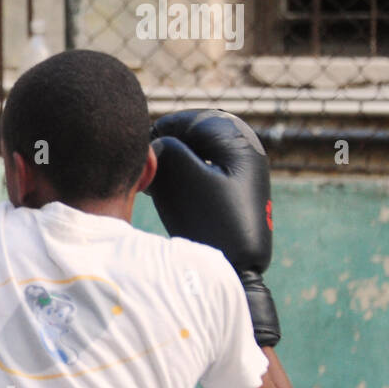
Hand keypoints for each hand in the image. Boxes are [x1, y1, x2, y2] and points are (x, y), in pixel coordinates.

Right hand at [147, 109, 279, 345]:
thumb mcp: (182, 178)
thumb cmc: (210, 221)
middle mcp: (247, 155)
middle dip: (170, 146)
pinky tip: (170, 194)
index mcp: (240, 144)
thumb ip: (167, 148)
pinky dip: (186, 178)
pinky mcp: (236, 196)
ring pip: (200, 156)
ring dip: (175, 163)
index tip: (141, 145)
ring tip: (154, 181)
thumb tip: (157, 142)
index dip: (163, 128)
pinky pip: (206, 174)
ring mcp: (244, 176)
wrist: (237, 268)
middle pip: (199, 136)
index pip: (194, 120)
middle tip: (146, 164)